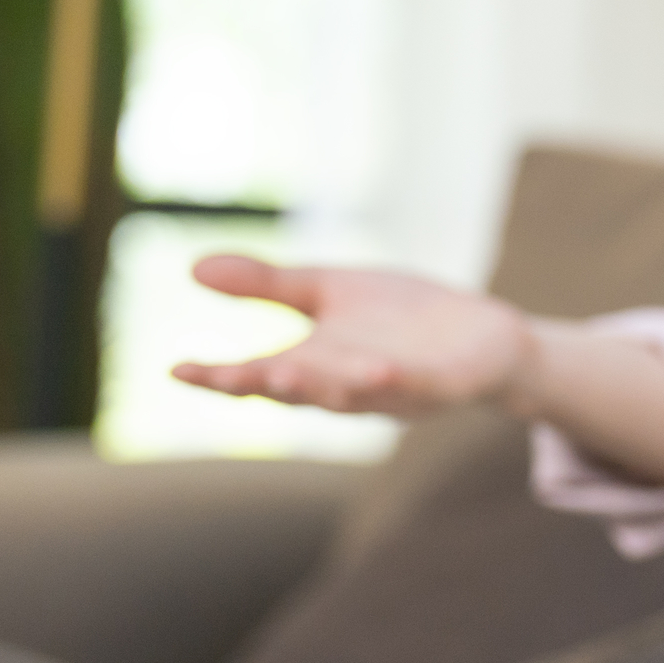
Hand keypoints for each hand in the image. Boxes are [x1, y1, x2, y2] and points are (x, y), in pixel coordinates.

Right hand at [170, 257, 535, 418]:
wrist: (486, 336)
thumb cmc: (402, 318)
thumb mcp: (331, 291)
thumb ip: (269, 286)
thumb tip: (193, 267)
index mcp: (315, 365)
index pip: (258, 377)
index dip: (219, 379)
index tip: (177, 371)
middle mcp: (347, 384)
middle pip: (300, 390)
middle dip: (267, 384)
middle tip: (231, 377)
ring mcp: (396, 390)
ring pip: (352, 395)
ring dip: (323, 387)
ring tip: (288, 374)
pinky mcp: (445, 386)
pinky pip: (418, 388)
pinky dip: (398, 382)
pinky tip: (380, 370)